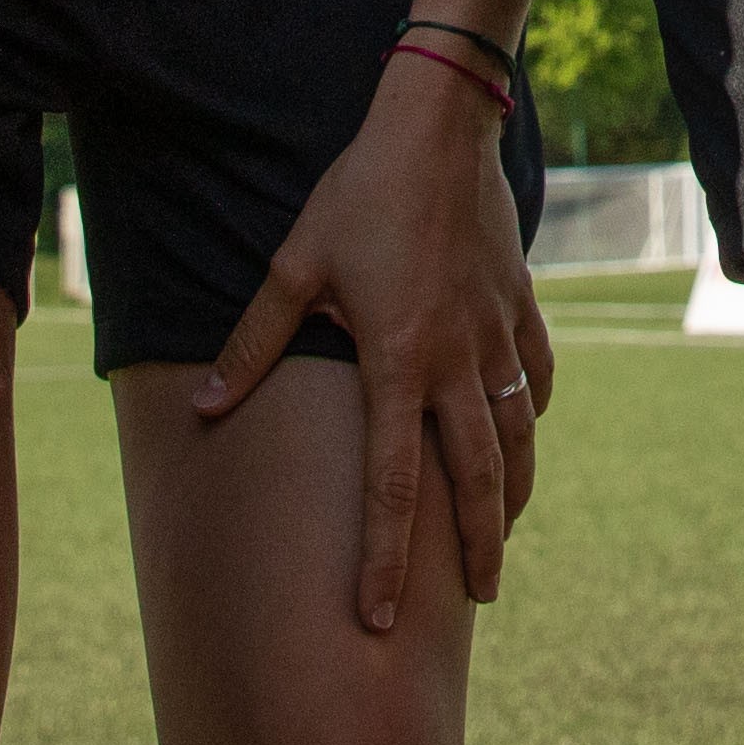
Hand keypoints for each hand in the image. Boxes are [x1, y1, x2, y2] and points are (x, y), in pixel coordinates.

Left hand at [192, 46, 547, 633]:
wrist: (437, 127)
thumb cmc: (358, 194)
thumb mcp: (295, 266)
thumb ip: (253, 343)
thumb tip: (207, 405)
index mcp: (395, 362)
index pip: (391, 486)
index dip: (384, 559)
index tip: (378, 618)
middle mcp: (454, 362)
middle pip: (476, 479)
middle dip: (480, 547)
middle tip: (479, 598)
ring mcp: (494, 335)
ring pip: (518, 436)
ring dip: (513, 492)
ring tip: (505, 535)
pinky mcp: (519, 304)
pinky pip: (536, 377)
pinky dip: (532, 414)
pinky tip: (524, 432)